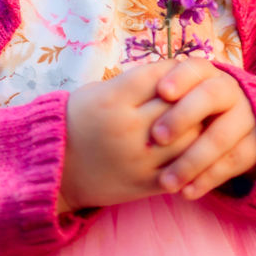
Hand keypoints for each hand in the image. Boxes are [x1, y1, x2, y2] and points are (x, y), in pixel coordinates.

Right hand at [60, 59, 209, 210]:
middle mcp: (128, 127)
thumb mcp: (99, 91)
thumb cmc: (80, 120)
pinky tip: (190, 149)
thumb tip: (178, 73)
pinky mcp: (144, 183)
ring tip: (198, 123)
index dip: (177, 73)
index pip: (161, 76)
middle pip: (179, 106)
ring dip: (198, 129)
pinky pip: (181, 169)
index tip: (181, 74)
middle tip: (199, 98)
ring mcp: (138, 157)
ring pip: (189, 138)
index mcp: (114, 98)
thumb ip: (136, 82)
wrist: (57, 165)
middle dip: (192, 100)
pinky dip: (192, 158)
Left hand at [149, 57, 255, 199]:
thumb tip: (120, 94)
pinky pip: (233, 163)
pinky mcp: (253, 145)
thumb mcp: (173, 95)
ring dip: (193, 160)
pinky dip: (209, 179)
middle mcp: (229, 90)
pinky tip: (187, 193)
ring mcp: (245, 117)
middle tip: (157, 137)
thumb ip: (157, 92)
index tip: (161, 92)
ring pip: (222, 135)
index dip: (179, 79)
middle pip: (211, 95)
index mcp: (206, 72)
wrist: (235, 124)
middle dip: (184, 116)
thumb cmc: (183, 108)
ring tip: (166, 182)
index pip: (194, 68)